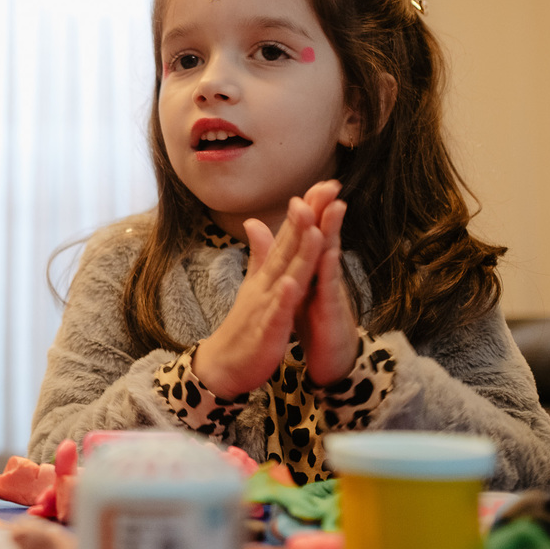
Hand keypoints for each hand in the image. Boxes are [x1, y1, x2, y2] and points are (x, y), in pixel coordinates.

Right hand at [193, 195, 324, 395]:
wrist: (224, 364)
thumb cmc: (244, 325)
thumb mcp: (255, 284)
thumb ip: (260, 254)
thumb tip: (255, 221)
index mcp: (269, 274)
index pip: (289, 236)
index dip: (306, 211)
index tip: (324, 184)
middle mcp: (267, 283)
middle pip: (290, 247)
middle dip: (308, 218)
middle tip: (326, 189)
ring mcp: (265, 306)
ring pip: (286, 275)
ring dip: (299, 252)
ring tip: (314, 226)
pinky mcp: (265, 331)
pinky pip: (276, 314)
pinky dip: (283, 299)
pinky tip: (292, 285)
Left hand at [295, 181, 358, 384]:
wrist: (330, 358)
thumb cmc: (315, 320)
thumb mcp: (299, 287)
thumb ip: (289, 262)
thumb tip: (282, 239)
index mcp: (313, 267)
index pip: (313, 233)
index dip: (313, 209)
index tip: (313, 183)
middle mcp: (325, 275)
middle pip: (326, 237)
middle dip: (326, 211)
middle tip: (329, 182)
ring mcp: (331, 292)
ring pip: (331, 258)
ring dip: (332, 233)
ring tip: (334, 208)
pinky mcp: (332, 313)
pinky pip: (330, 291)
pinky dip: (328, 275)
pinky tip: (328, 257)